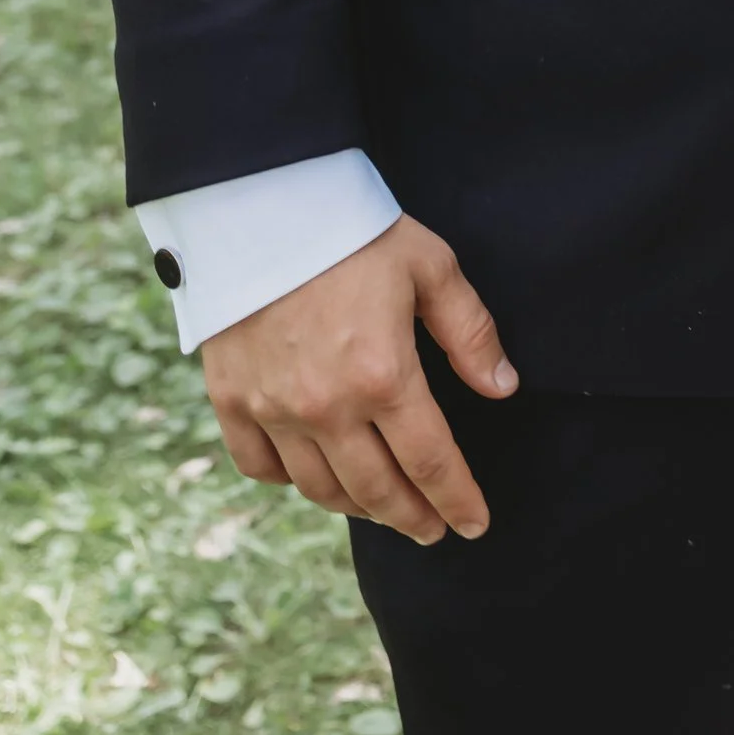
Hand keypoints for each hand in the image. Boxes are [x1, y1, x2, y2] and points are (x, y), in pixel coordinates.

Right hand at [200, 214, 516, 546]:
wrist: (260, 203)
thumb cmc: (355, 230)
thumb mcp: (431, 267)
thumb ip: (470, 333)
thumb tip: (503, 388)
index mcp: (384, 377)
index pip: (431, 463)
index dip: (457, 500)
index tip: (475, 525)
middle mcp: (327, 407)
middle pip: (377, 491)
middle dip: (413, 518)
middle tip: (433, 530)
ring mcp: (273, 409)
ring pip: (320, 489)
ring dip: (358, 508)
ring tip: (383, 509)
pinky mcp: (231, 400)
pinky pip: (261, 467)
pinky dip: (290, 481)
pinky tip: (313, 477)